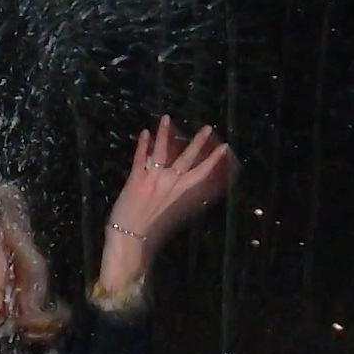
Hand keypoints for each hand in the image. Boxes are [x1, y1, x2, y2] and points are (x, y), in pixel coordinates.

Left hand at [99, 116, 236, 289]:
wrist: (129, 236)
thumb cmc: (148, 226)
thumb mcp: (167, 208)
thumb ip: (173, 191)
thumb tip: (177, 176)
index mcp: (179, 192)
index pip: (200, 172)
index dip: (213, 160)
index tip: (224, 147)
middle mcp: (169, 183)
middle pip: (186, 158)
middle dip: (198, 142)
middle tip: (207, 127)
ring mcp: (152, 179)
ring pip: (161, 151)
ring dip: (164, 133)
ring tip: (166, 117)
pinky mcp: (136, 179)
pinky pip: (139, 158)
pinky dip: (142, 144)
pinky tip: (144, 132)